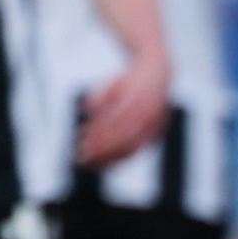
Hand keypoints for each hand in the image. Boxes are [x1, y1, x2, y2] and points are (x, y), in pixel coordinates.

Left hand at [74, 46, 172, 169]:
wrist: (156, 75)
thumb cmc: (127, 82)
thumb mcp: (111, 83)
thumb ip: (99, 95)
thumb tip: (87, 109)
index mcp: (137, 101)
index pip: (115, 124)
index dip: (98, 137)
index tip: (81, 144)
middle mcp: (148, 116)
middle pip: (123, 140)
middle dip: (101, 151)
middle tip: (81, 158)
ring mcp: (154, 127)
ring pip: (130, 149)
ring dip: (108, 159)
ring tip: (89, 163)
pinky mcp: (155, 136)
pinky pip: (136, 151)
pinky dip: (119, 158)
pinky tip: (103, 161)